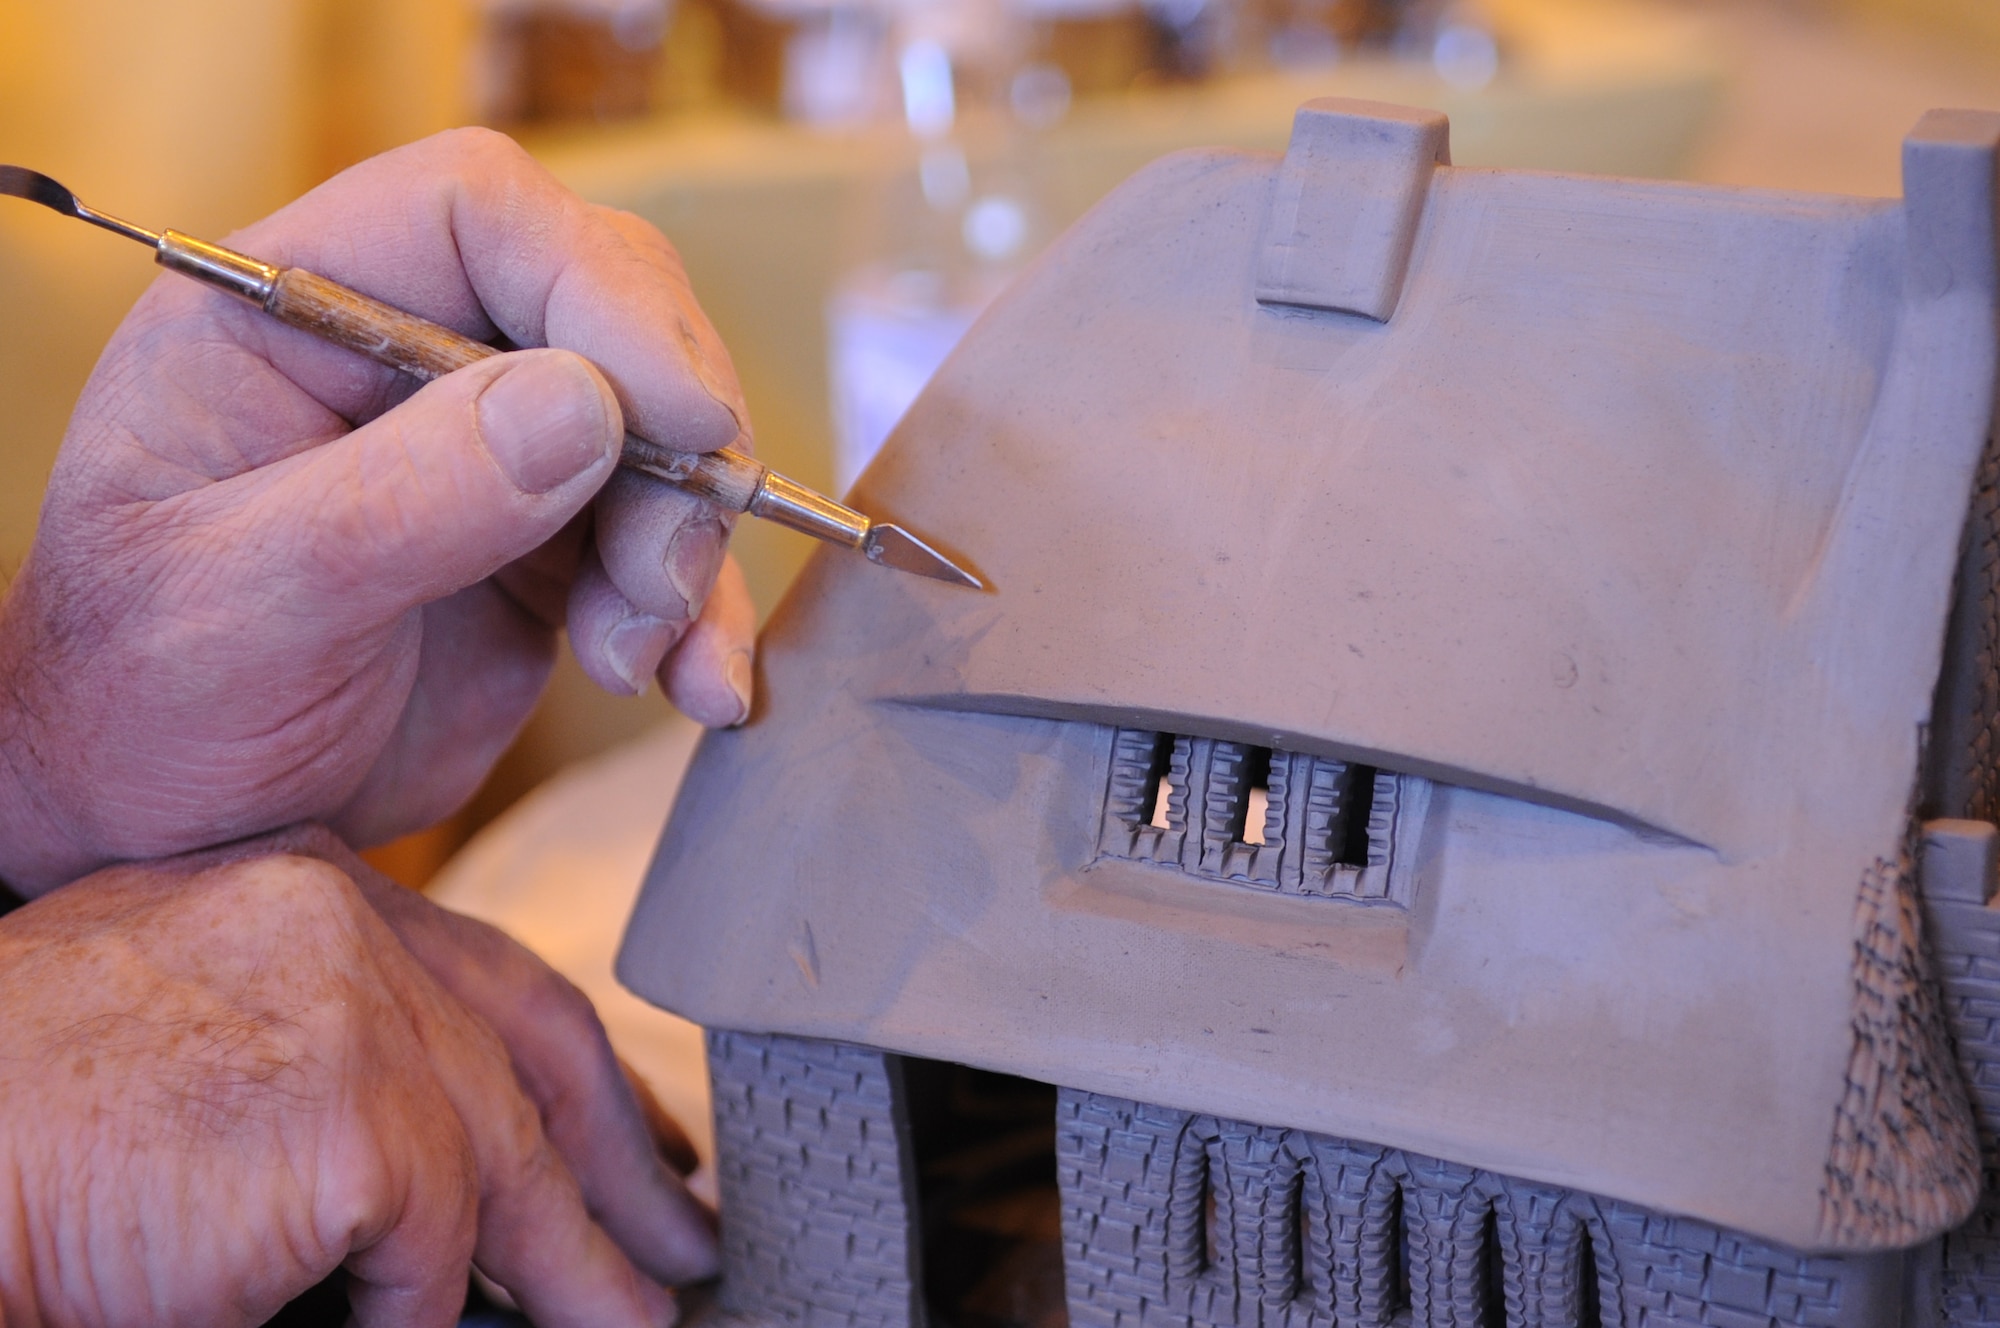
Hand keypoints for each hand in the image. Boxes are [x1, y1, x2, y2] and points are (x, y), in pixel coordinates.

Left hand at [0, 129, 757, 892]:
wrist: (164, 823)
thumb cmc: (137, 702)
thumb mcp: (236, 607)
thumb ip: (396, 501)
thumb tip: (582, 404)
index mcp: (289, 311)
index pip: (478, 215)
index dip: (599, 288)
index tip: (682, 415)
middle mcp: (400, 354)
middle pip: (603, 311)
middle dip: (669, 438)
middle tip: (664, 568)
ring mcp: (483, 450)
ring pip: (659, 434)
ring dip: (684, 547)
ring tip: (634, 655)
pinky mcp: (544, 548)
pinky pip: (663, 545)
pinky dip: (699, 616)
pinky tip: (696, 686)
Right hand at [0, 827, 715, 1326]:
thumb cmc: (15, 1124)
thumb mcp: (197, 1044)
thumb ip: (327, 1059)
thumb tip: (450, 1171)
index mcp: (305, 890)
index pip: (491, 975)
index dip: (583, 1066)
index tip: (640, 1129)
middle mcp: (344, 922)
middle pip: (536, 1055)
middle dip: (624, 1161)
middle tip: (684, 1238)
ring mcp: (356, 1013)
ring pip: (508, 1167)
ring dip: (579, 1267)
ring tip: (639, 1323)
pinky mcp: (355, 1125)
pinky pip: (426, 1260)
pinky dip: (418, 1319)